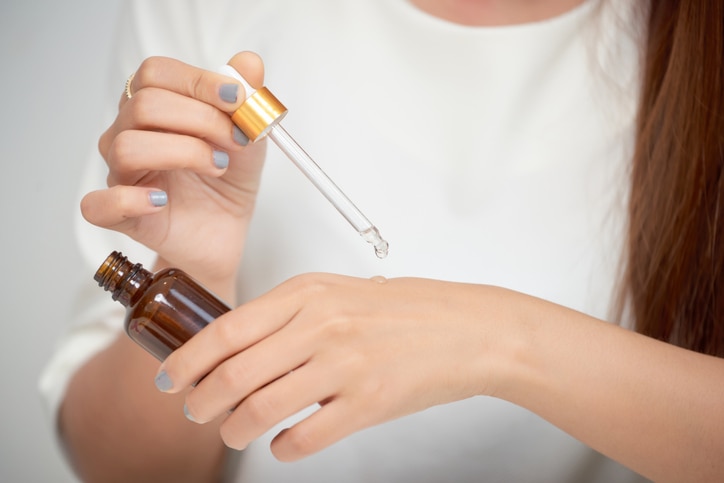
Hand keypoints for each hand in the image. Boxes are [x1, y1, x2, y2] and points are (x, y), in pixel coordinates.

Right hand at [80, 52, 265, 289]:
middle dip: (202, 119)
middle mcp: (128, 133)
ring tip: (217, 168)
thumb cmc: (227, 180)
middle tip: (236, 141)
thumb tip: (249, 63)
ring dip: (184, 153)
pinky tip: (162, 200)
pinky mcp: (121, 216)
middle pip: (144, 105)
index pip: (156, 73)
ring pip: (127, 147)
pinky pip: (98, 204)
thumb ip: (247, 99)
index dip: (199, 81)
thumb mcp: (249, 136)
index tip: (238, 100)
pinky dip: (128, 200)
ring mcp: (120, 175)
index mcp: (154, 106)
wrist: (226, 232)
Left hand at [156, 274, 517, 460]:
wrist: (467, 329)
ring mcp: (344, 366)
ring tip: (234, 431)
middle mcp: (321, 326)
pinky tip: (282, 443)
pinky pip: (303, 437)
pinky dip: (281, 448)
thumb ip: (289, 312)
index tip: (171, 376)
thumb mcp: (340, 291)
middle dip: (200, 401)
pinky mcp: (368, 404)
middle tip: (195, 410)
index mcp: (309, 294)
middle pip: (232, 374)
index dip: (188, 359)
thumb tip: (238, 344)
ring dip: (235, 429)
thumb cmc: (406, 310)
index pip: (226, 330)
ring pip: (259, 409)